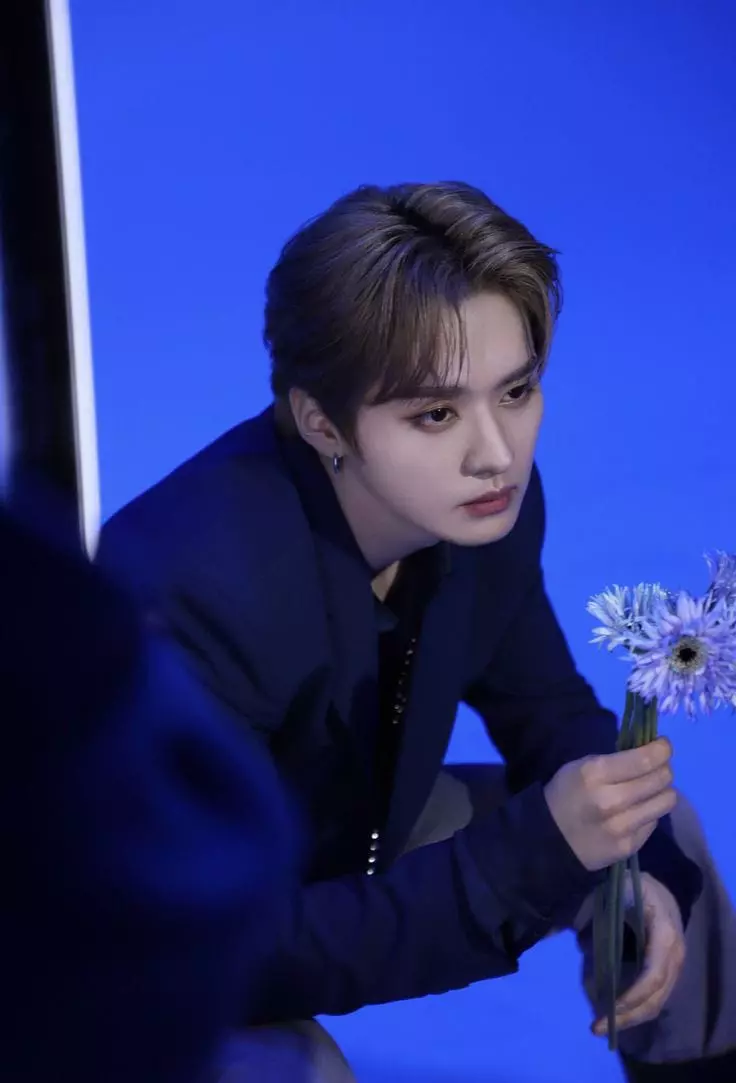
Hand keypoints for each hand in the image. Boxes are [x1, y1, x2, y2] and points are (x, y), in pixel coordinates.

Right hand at [544, 738, 675, 871]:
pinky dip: (650, 812)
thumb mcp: (580, 766)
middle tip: (659, 767)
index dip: (662, 750)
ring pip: (666, 802)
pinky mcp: (629, 846)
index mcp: (595, 774)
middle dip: (664, 768)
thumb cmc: (566, 794)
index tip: (664, 745)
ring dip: (663, 791)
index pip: (644, 760)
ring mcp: (622, 827)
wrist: (550, 839)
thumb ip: (615, 760)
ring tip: (652, 789)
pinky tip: (638, 810)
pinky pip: (654, 822)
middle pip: (660, 779)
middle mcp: (612, 800)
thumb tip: (649, 755)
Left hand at [592, 872, 685, 1035]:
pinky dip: (635, 1009)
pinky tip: (614, 1013)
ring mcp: (675, 966)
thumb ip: (594, 915)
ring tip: (601, 1026)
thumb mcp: (614, 893)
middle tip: (596, 1028)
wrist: (660, 886)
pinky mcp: (669, 972)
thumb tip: (571, 943)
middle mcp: (675, 955)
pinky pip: (655, 997)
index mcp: (663, 934)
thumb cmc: (632, 887)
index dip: (632, 996)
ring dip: (630, 1017)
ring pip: (656, 1003)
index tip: (608, 1008)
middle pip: (655, 997)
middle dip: (627, 1016)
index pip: (652, 975)